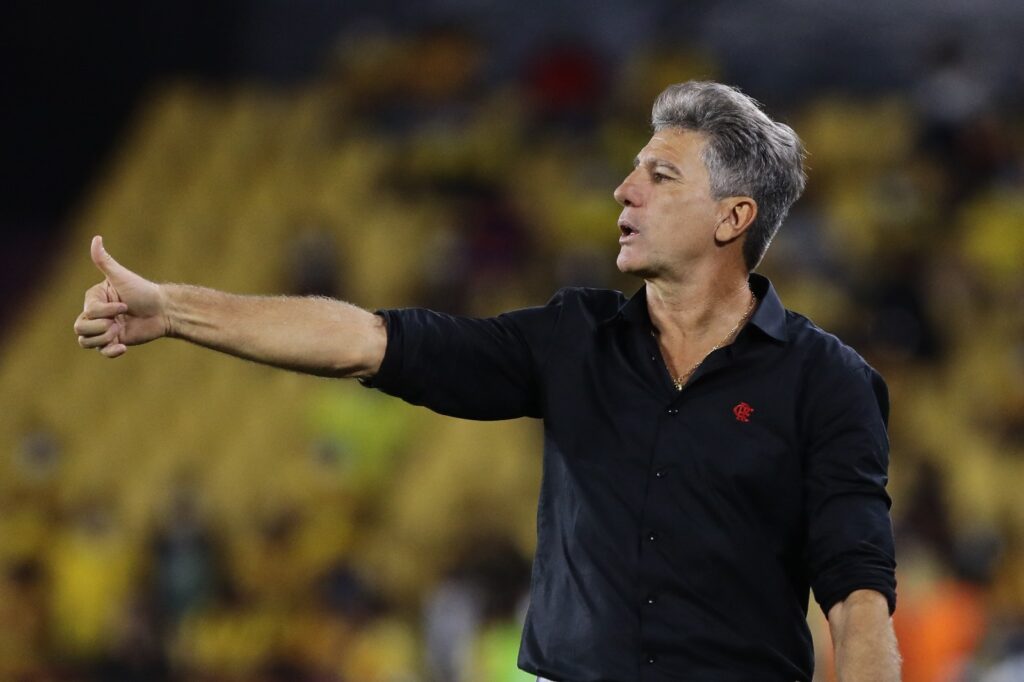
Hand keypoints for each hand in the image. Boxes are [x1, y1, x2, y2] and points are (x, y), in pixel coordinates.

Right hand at [74, 236, 169, 357]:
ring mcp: (104, 328)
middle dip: (100, 328)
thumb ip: (105, 261)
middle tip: (118, 324)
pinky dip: (110, 351)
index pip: (87, 312)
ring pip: (86, 342)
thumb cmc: (144, 291)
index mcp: (94, 298)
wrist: (164, 310)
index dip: (105, 312)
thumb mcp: (122, 276)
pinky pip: (101, 351)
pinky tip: (123, 347)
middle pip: (80, 328)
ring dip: (104, 339)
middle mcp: (95, 314)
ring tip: (120, 332)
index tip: (125, 306)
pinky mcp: (114, 340)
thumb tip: (95, 238)